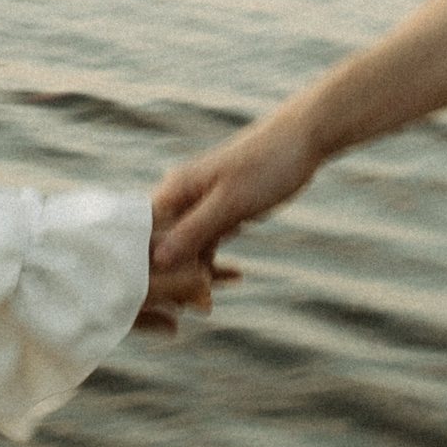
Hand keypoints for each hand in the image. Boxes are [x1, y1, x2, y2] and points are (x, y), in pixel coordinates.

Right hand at [137, 111, 317, 331]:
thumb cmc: (266, 164)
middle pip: (165, 245)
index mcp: (174, 189)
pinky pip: (210, 243)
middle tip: (194, 305)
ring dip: (197, 274)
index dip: (146, 265)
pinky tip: (231, 279)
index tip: (157, 295)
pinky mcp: (220, 212)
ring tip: (209, 304)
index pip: (144, 233)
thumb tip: (158, 260)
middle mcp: (181, 197)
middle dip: (174, 276)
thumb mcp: (229, 202)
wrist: (302, 140)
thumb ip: (194, 230)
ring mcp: (200, 206)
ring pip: (189, 248)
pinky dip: (216, 262)